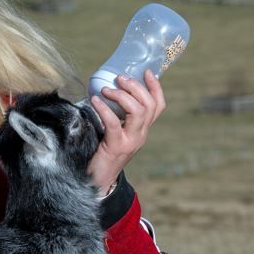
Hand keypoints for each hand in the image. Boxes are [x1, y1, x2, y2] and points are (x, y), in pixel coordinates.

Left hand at [88, 70, 166, 191]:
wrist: (98, 181)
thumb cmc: (103, 153)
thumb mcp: (115, 133)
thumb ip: (116, 116)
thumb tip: (104, 89)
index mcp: (142, 130)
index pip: (158, 106)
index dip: (156, 87)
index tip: (147, 72)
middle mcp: (141, 135)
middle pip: (149, 105)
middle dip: (136, 87)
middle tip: (120, 78)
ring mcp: (131, 141)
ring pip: (138, 112)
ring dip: (122, 96)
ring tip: (107, 89)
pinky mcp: (116, 147)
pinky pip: (114, 123)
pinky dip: (105, 109)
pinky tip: (95, 100)